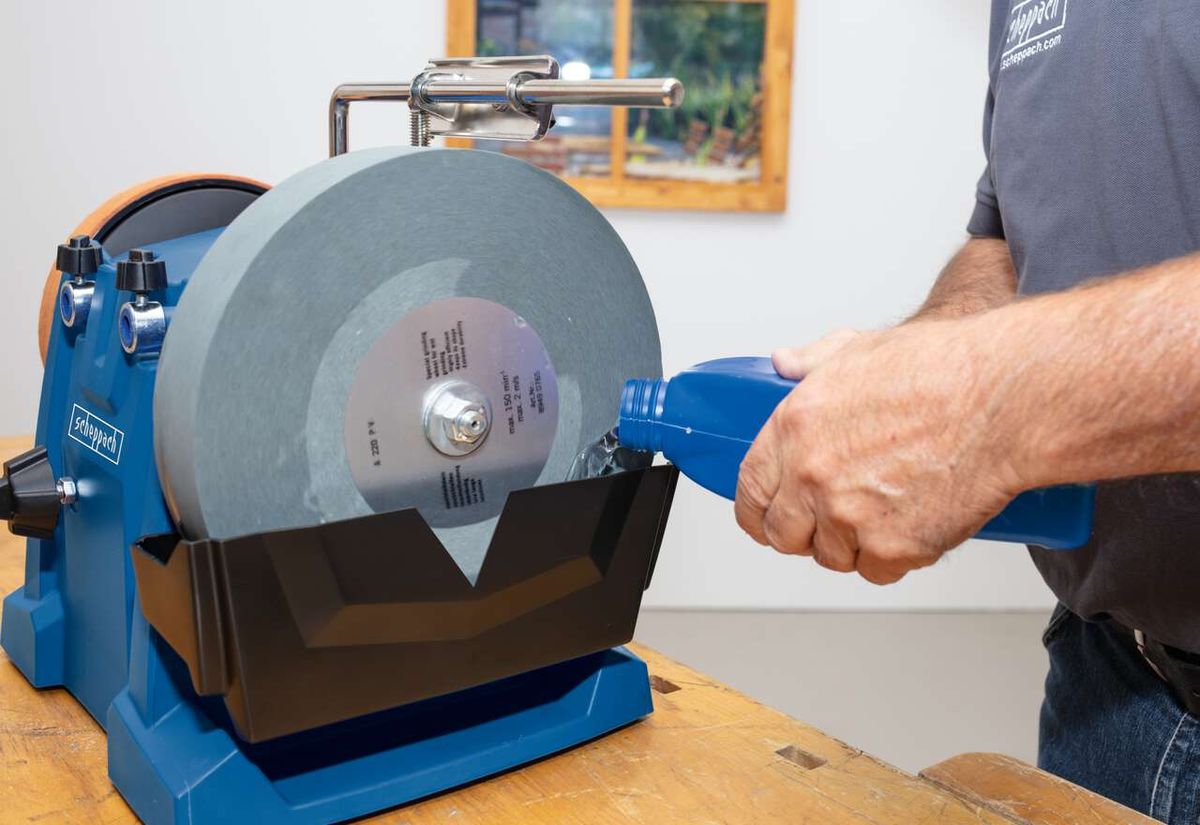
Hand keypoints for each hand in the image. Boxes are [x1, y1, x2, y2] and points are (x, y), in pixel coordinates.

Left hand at [734, 320, 1024, 583]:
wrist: (1003, 399)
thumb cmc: (942, 369)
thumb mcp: (860, 349)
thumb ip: (812, 361)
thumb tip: (783, 363)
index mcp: (794, 428)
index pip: (750, 489)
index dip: (755, 510)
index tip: (764, 517)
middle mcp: (812, 476)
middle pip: (783, 534)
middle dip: (800, 533)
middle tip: (826, 522)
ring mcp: (850, 517)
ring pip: (832, 556)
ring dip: (850, 545)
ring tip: (882, 514)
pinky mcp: (894, 548)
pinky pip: (876, 570)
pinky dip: (891, 559)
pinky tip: (909, 528)